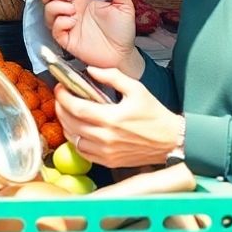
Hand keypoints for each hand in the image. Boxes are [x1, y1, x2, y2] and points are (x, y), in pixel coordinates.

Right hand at [40, 0, 135, 69]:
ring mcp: (66, 22)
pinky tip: (73, 24)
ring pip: (47, 8)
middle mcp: (70, 7)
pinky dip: (61, 23)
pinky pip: (53, 27)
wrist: (122, 55)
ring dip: (58, 6)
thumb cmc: (122, 31)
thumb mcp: (123, 5)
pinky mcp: (64, 38)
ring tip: (74, 12)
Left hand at [53, 66, 184, 168]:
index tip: (60, 88)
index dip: (63, 97)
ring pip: (73, 139)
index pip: (76, 108)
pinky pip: (83, 152)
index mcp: (111, 118)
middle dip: (60, 108)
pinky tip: (78, 130)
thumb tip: (91, 70)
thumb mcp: (136, 88)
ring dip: (66, 125)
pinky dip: (75, 140)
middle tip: (61, 98)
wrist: (171, 141)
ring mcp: (106, 152)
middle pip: (70, 123)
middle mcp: (105, 137)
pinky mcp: (108, 161)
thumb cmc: (155, 115)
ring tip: (68, 113)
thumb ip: (112, 76)